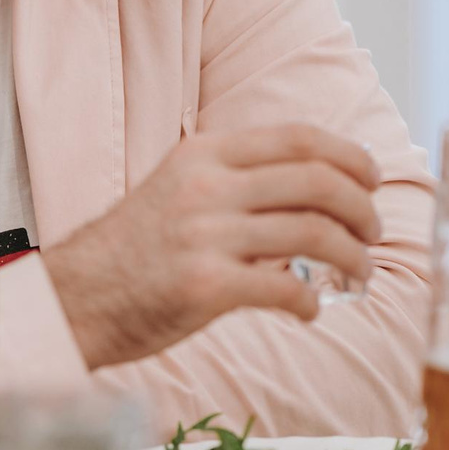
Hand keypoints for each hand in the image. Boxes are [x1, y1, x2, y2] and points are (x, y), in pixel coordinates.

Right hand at [43, 124, 380, 368]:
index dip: (351, 157)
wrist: (75, 297)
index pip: (300, 139)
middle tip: (373, 232)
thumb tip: (316, 184)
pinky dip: (312, 302)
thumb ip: (238, 179)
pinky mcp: (206, 287)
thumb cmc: (135, 249)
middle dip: (363, 209)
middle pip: (318, 183)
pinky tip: (310, 310)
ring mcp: (206, 236)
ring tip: (359, 273)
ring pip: (314, 235)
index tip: (372, 180)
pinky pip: (286, 289)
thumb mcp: (180, 187)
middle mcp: (207, 187)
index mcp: (204, 154)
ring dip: (353, 257)